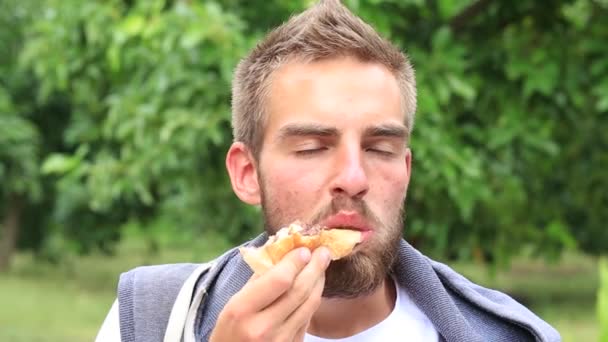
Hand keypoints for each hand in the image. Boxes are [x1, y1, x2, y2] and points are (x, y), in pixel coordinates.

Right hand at [210, 246, 330, 341]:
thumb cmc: (229, 330)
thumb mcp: (233, 303)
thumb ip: (258, 279)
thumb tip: (284, 253)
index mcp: (243, 310)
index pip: (279, 280)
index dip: (295, 262)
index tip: (303, 249)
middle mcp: (263, 327)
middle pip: (299, 291)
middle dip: (315, 267)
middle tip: (323, 251)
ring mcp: (280, 341)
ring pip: (309, 305)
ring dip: (318, 282)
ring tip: (322, 266)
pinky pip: (308, 319)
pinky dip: (312, 300)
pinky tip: (314, 287)